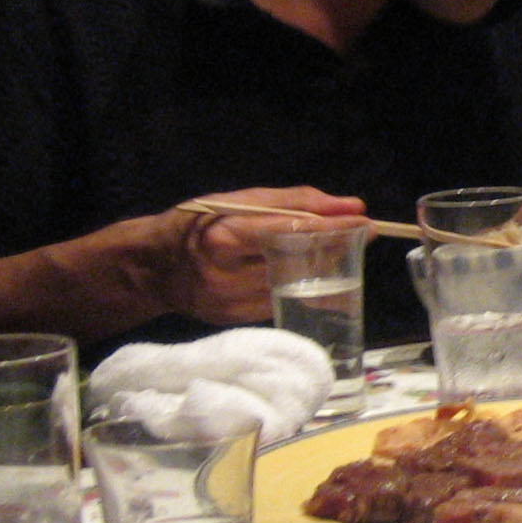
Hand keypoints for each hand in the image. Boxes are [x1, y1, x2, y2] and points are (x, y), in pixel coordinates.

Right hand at [163, 186, 367, 324]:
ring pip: (297, 287)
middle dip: (335, 249)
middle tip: (360, 235)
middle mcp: (228, 276)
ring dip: (325, 269)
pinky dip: (304, 287)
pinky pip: (285, 302)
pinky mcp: (238, 321)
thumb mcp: (241, 201)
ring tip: (337, 251)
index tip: (365, 222)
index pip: (290, 233)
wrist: (156, 268)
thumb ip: (297, 201)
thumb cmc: (199, 224)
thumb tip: (350, 205)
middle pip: (299, 264)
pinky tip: (311, 274)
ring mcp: (232, 304)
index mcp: (225, 238)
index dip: (331, 229)